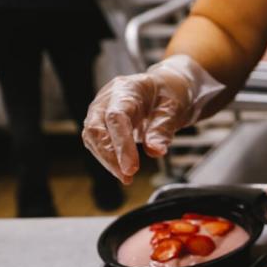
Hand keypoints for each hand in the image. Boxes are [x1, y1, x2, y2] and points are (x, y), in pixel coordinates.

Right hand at [82, 55, 223, 183]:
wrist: (166, 89)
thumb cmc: (170, 94)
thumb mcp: (174, 108)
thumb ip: (162, 129)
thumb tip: (155, 151)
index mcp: (127, 89)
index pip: (116, 117)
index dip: (122, 144)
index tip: (131, 168)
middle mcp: (108, 98)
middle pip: (96, 127)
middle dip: (109, 156)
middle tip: (127, 176)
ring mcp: (101, 109)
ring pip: (92, 137)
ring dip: (107, 160)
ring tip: (126, 177)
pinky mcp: (102, 123)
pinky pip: (97, 143)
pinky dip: (108, 159)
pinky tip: (121, 170)